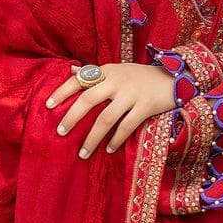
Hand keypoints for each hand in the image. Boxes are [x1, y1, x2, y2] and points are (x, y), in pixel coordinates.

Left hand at [45, 62, 175, 157]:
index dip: (63, 91)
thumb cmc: (140, 76)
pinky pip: (127, 126)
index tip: (48, 105)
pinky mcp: (146, 106)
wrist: (174, 77)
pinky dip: (116, 140)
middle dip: (72, 117)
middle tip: (60, 132)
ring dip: (93, 137)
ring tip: (83, 153)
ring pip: (106, 118)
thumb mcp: (117, 70)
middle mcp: (118, 81)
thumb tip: (70, 70)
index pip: (80, 79)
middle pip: (89, 99)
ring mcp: (132, 94)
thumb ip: (94, 72)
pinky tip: (109, 149)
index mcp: (108, 71)